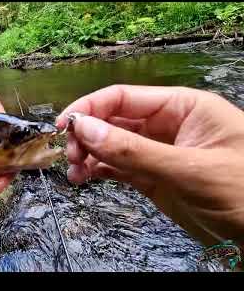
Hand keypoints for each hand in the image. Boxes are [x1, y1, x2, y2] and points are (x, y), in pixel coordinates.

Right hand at [56, 85, 243, 247]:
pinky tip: (84, 179)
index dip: (90, 108)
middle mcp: (166, 126)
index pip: (124, 97)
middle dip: (87, 135)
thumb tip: (84, 128)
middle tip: (71, 156)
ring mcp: (157, 153)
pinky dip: (98, 172)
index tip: (64, 125)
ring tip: (75, 173)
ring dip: (88, 156)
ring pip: (111, 146)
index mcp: (181, 107)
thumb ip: (134, 150)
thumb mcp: (188, 169)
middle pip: (112, 121)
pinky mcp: (152, 177)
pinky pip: (117, 167)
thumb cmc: (243, 193)